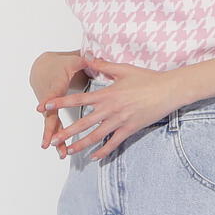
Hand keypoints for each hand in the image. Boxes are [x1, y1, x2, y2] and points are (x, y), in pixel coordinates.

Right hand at [31, 50, 91, 158]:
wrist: (43, 68)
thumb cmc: (60, 64)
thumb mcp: (72, 61)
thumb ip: (84, 60)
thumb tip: (93, 55)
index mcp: (56, 84)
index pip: (50, 93)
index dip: (46, 100)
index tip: (41, 108)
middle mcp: (50, 99)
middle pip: (49, 116)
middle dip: (50, 130)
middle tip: (50, 143)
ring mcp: (49, 108)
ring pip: (52, 125)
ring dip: (56, 139)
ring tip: (61, 153)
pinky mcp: (51, 113)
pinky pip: (55, 127)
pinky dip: (59, 138)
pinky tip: (63, 151)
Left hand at [37, 58, 183, 159]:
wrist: (168, 90)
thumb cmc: (147, 79)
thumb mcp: (123, 69)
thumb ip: (103, 66)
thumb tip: (88, 57)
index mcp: (107, 94)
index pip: (78, 100)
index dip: (61, 103)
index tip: (46, 106)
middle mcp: (110, 109)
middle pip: (84, 123)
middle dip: (67, 132)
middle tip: (53, 139)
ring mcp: (120, 121)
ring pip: (96, 136)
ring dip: (81, 145)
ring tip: (69, 152)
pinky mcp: (130, 129)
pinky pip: (114, 143)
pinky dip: (103, 151)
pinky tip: (94, 157)